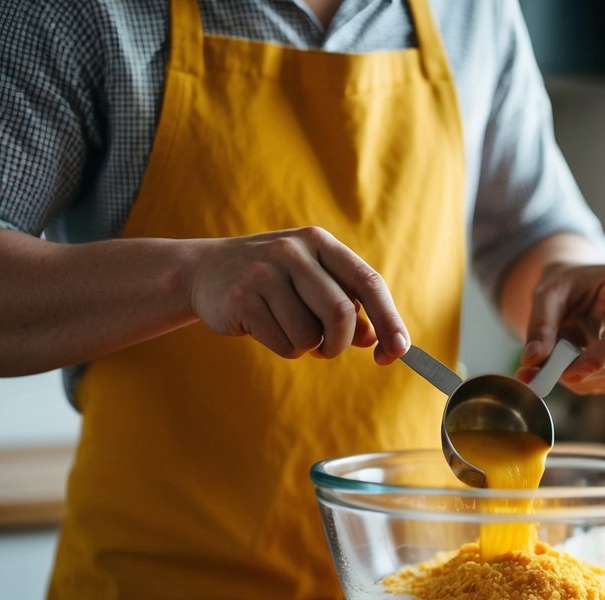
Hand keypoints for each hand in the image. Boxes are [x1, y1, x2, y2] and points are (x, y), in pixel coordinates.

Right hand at [185, 227, 408, 363]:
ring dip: (308, 348)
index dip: (389, 320)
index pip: (369, 283)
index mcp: (321, 243)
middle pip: (341, 313)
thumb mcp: (312, 283)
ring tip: (289, 331)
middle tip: (328, 350)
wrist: (204, 271)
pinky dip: (285, 349)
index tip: (400, 351)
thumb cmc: (272, 281)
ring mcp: (265, 273)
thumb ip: (346, 307)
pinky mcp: (242, 298)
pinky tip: (266, 329)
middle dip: (340, 343)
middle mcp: (294, 251)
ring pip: (310, 335)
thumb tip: (375, 339)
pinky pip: (284, 344)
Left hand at [515, 260, 604, 394]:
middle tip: (562, 378)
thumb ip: (539, 326)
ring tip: (568, 372)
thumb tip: (533, 359)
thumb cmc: (565, 283)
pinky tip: (584, 372)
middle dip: (599, 373)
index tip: (569, 375)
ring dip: (601, 379)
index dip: (601, 357)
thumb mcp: (546, 296)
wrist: (578, 280)